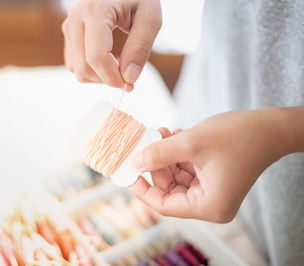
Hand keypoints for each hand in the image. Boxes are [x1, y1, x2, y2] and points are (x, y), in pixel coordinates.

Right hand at [62, 0, 161, 90]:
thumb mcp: (150, 18)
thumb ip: (140, 48)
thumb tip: (129, 79)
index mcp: (94, 10)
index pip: (96, 57)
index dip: (112, 78)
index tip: (129, 84)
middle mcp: (75, 17)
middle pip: (83, 67)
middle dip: (106, 80)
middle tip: (127, 78)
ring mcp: (69, 25)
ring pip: (76, 69)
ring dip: (98, 77)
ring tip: (119, 66)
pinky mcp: (69, 33)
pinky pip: (74, 64)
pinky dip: (91, 70)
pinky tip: (107, 61)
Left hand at [129, 109, 294, 222]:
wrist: (272, 126)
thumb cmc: (239, 136)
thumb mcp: (191, 143)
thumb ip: (159, 154)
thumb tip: (136, 162)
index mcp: (209, 206)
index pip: (164, 205)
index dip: (142, 189)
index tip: (127, 172)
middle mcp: (211, 203)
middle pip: (169, 189)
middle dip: (155, 164)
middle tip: (143, 143)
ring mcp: (213, 190)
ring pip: (176, 176)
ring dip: (165, 154)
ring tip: (161, 132)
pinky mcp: (214, 177)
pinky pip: (187, 169)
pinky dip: (177, 153)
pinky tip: (173, 135)